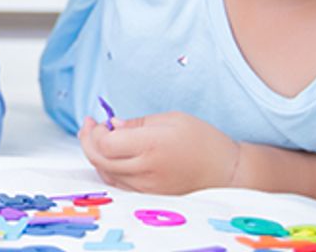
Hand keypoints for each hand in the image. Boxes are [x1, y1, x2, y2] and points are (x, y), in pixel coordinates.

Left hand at [78, 111, 241, 193]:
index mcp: (151, 145)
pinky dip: (108, 169)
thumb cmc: (203, 140)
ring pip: (106, 173)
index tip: (98, 120)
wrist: (227, 172)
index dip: (95, 132)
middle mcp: (145, 170)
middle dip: (88, 141)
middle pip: (100, 160)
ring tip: (98, 138)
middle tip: (89, 126)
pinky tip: (111, 156)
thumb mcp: (171, 119)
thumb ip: (138, 123)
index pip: (106, 144)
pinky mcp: (149, 196)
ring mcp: (146, 187)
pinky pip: (118, 184)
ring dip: (95, 155)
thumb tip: (112, 126)